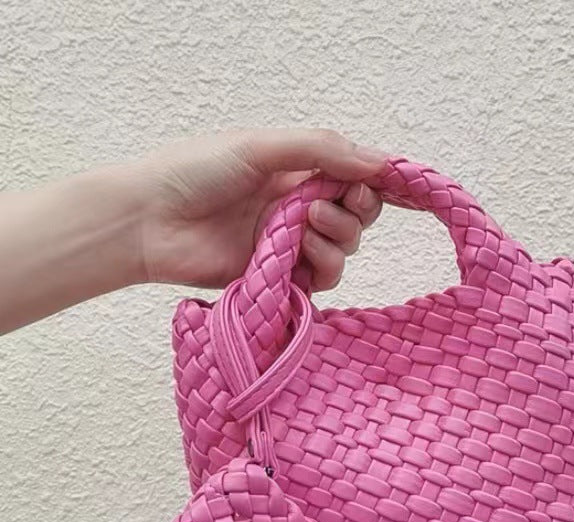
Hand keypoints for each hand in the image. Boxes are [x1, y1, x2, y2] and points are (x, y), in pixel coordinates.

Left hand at [133, 128, 385, 290]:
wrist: (150, 220)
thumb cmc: (194, 172)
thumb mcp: (260, 146)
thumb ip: (321, 150)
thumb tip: (380, 162)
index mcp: (296, 170)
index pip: (354, 177)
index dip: (372, 182)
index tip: (378, 184)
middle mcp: (298, 207)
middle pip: (356, 216)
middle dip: (354, 212)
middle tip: (323, 208)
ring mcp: (290, 244)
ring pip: (344, 249)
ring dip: (338, 239)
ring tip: (305, 229)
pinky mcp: (281, 278)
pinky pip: (323, 279)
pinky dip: (322, 266)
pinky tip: (299, 254)